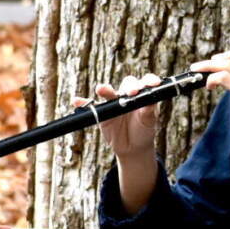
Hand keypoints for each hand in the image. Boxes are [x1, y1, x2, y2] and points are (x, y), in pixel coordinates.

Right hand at [94, 77, 172, 213]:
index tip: (152, 84)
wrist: (132, 147)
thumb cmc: (144, 131)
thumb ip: (148, 112)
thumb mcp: (149, 122)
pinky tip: (77, 101)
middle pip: (127, 84)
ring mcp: (114, 102)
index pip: (146, 83)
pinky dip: (83, 103)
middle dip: (129, 87)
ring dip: (104, 89)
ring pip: (108, 92)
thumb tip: (150, 103)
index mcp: (143, 95)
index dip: (149, 81)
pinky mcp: (103, 111)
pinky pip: (92, 106)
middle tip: (131, 93)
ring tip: (100, 89)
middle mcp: (128, 95)